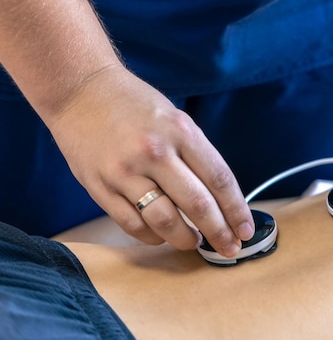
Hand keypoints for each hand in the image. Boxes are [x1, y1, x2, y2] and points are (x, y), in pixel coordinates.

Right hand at [47, 65, 253, 253]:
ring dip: (186, 240)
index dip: (236, 210)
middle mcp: (155, 152)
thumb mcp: (176, 120)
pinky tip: (162, 235)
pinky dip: (152, 237)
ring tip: (195, 242)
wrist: (79, 91)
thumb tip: (221, 200)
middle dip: (219, 233)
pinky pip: (132, 224)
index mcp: (181, 132)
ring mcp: (125, 172)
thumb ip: (197, 156)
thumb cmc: (135, 106)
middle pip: (198, 205)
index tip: (245, 230)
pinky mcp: (100, 187)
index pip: (219, 180)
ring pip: (165, 221)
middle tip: (229, 249)